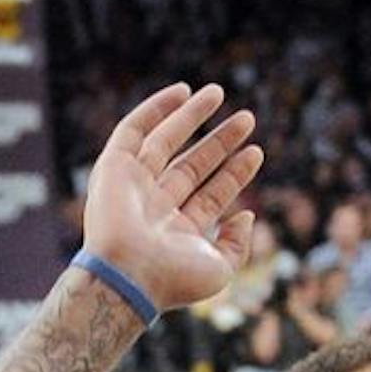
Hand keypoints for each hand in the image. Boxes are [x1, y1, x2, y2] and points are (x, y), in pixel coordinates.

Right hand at [84, 84, 261, 312]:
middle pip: (194, 164)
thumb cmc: (174, 279)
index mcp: (178, 230)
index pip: (213, 193)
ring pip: (165, 141)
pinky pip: (134, 130)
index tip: (257, 151)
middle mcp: (156, 206)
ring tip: (218, 93)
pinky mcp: (113, 167)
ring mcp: (134, 186)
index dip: (235, 172)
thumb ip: (238, 244)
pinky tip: (181, 92)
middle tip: (248, 118)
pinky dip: (155, 109)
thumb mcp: (220, 269)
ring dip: (191, 116)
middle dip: (221, 141)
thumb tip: (247, 215)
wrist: (129, 276)